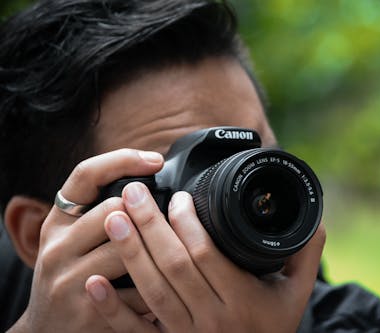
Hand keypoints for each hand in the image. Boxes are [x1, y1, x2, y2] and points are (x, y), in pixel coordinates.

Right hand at [10, 149, 163, 331]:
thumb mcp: (72, 239)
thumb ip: (98, 212)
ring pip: (128, 250)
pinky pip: (138, 290)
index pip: (85, 176)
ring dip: (158, 250)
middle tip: (170, 219)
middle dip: (146, 213)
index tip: (156, 160)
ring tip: (176, 250)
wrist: (45, 331)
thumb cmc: (70, 275)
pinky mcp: (87, 310)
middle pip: (114, 210)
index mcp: (57, 222)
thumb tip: (150, 179)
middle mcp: (57, 247)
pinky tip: (171, 285)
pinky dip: (159, 286)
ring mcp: (69, 280)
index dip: (122, 160)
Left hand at [86, 186, 325, 332]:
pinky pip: (135, 331)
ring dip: (130, 253)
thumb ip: (304, 256)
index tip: (176, 196)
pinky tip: (93, 283)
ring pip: (151, 291)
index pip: (206, 254)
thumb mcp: (297, 294)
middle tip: (133, 192)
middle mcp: (212, 318)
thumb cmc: (275, 327)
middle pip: (173, 266)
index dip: (187, 222)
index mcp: (242, 300)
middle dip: (150, 225)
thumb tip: (316, 221)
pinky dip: (112, 308)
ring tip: (114, 218)